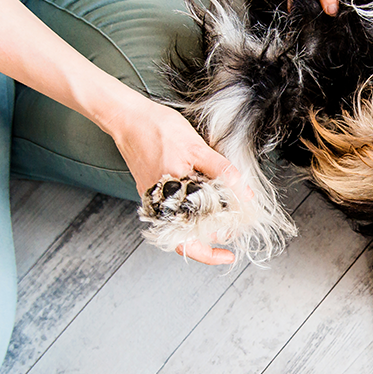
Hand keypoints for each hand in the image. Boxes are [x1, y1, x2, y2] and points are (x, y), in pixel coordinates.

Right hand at [109, 92, 252, 265]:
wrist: (128, 117)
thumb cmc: (158, 130)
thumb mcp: (198, 148)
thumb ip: (223, 171)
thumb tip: (244, 193)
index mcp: (170, 202)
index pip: (190, 244)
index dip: (212, 254)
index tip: (229, 256)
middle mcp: (160, 206)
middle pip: (189, 238)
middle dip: (214, 236)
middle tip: (237, 228)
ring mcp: (155, 199)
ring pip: (184, 224)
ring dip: (206, 223)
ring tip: (227, 214)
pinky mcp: (154, 190)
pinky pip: (176, 209)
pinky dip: (195, 209)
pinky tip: (209, 199)